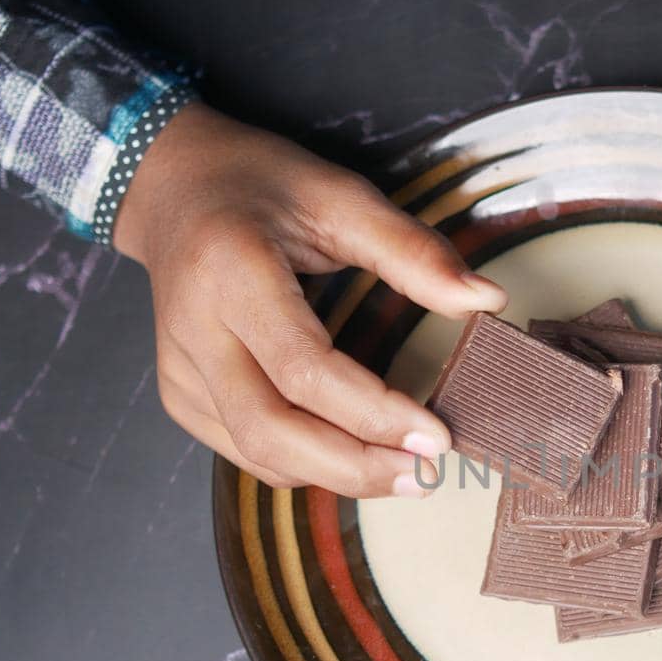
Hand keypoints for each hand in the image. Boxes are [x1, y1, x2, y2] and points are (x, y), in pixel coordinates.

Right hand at [114, 103, 507, 496]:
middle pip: (269, 431)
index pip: (304, 369)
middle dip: (353, 467)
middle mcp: (195, 329)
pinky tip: (352, 455)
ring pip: (255, 452)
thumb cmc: (261, 186)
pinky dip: (302, 464)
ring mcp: (180, 367)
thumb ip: (414, 252)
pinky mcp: (180, 392)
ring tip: (400, 472)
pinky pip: (244, 449)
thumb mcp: (342, 196)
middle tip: (423, 474)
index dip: (373, 414)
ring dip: (333, 475)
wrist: (173, 187)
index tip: (435, 436)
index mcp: (232, 272)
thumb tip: (487, 300)